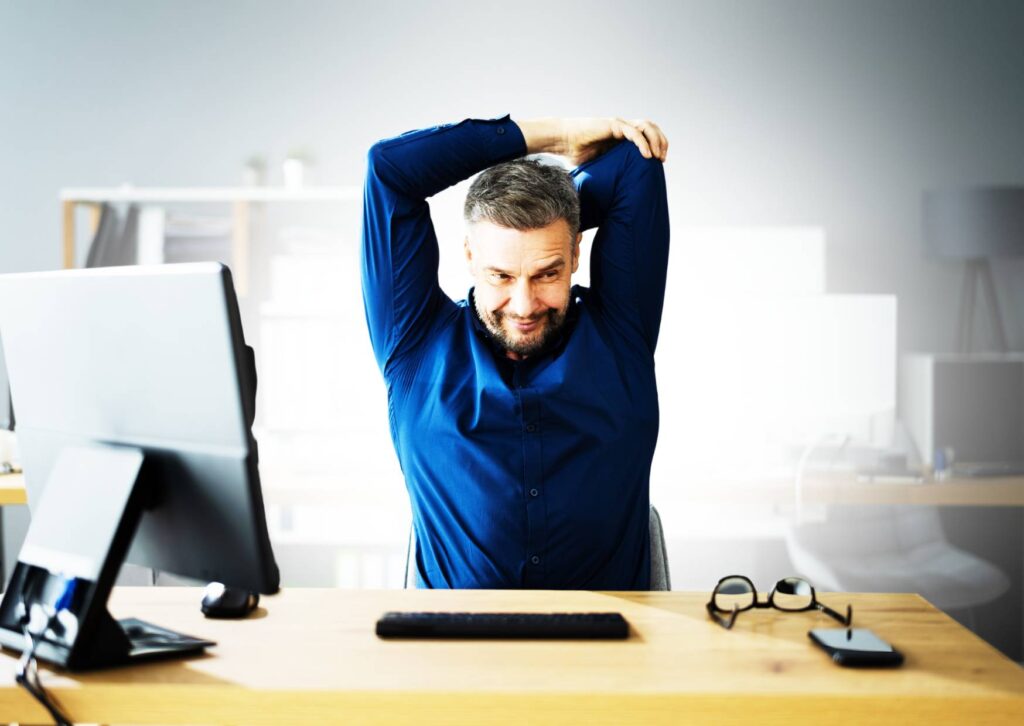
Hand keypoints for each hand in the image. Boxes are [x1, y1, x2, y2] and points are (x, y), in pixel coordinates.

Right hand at [517, 117, 668, 165]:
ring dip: (655, 140)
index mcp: (622, 136)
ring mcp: (619, 125)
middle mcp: (623, 128)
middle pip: (651, 128)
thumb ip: (610, 171)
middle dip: (661, 142)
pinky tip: (647, 155)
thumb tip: (614, 194)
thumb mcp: (599, 165)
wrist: (563, 141)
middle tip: (662, 159)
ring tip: (658, 156)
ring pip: (646, 127)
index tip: (660, 161)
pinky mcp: (613, 125)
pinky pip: (633, 133)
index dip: (657, 145)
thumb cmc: (576, 154)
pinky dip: (642, 143)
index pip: (647, 135)